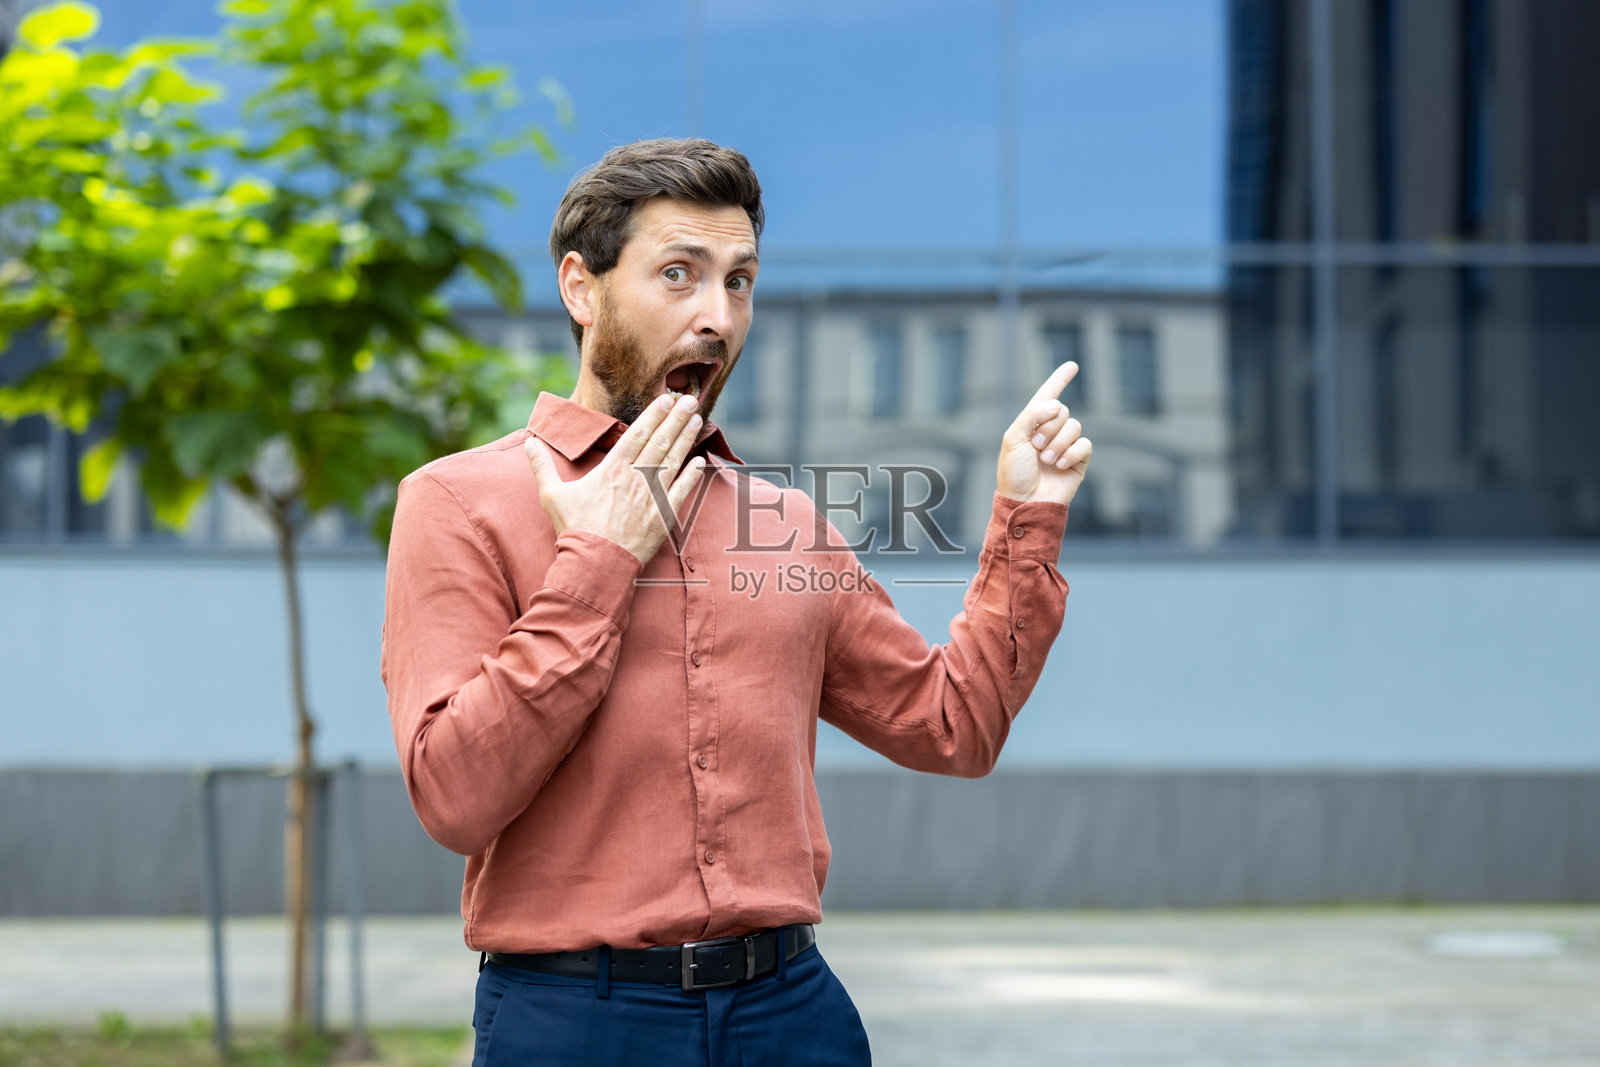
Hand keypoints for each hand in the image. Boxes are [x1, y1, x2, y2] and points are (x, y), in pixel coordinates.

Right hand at [525, 392, 707, 564]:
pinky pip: (683, 490)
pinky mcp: (664, 516)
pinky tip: (701, 462)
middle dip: (675, 418)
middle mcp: (636, 477)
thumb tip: (529, 443)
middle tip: (690, 400)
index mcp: (612, 469)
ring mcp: (653, 496)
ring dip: (686, 438)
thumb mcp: (552, 495)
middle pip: (660, 441)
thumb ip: (542, 467)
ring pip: (674, 460)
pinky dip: (693, 475)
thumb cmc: (575, 529)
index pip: (637, 434)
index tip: (665, 399)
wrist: (597, 563)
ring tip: (697, 420)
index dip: (653, 415)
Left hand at [996, 362, 1092, 506]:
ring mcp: (1065, 445)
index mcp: (1032, 423)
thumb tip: (1057, 404)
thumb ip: (1031, 415)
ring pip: (1075, 426)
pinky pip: (1085, 444)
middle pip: (1063, 410)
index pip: (1048, 396)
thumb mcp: (1013, 438)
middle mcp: (1050, 431)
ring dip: (1058, 442)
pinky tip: (1060, 465)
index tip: (1073, 366)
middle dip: (1048, 428)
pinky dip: (1072, 453)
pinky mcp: (1079, 460)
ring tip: (1046, 460)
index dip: (1059, 380)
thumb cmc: (1014, 473)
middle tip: (1035, 447)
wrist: (1026, 502)